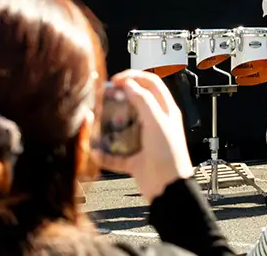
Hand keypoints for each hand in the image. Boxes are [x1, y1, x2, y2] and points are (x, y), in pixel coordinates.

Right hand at [95, 70, 194, 203]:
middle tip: (104, 95)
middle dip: (119, 97)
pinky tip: (96, 151)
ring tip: (98, 120)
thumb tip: (129, 83)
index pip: (151, 83)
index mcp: (166, 111)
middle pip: (135, 103)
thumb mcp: (157, 122)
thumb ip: (143, 100)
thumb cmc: (170, 156)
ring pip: (123, 127)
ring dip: (109, 124)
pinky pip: (116, 155)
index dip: (134, 76)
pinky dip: (105, 154)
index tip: (117, 79)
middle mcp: (155, 124)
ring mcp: (145, 142)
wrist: (169, 190)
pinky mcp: (136, 160)